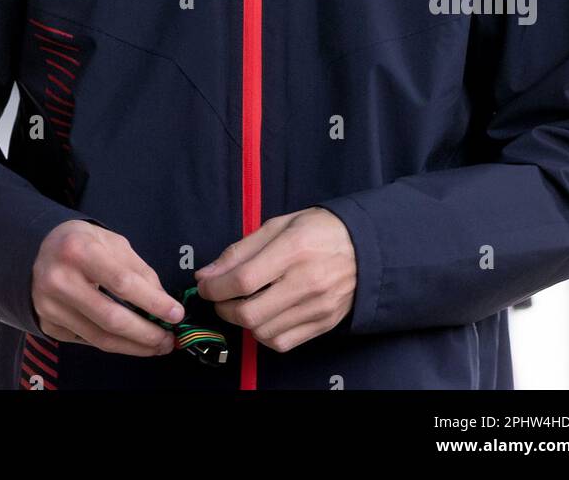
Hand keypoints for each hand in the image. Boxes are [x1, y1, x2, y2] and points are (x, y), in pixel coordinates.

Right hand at [30, 220, 184, 356]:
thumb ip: (138, 270)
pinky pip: (89, 341)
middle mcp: (59, 280)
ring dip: (134, 346)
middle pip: (111, 318)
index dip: (152, 302)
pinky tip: (131, 342)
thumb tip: (163, 302)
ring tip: (156, 344)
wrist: (40, 250)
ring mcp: (50, 307)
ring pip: (100, 337)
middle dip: (146, 333)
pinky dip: (114, 344)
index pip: (122, 283)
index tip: (175, 314)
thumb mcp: (112, 242)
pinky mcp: (49, 325)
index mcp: (78, 250)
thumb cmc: (81, 242)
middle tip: (168, 338)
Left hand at [193, 207, 355, 352]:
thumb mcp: (277, 225)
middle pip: (250, 313)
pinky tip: (264, 316)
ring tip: (243, 303)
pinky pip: (282, 342)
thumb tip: (206, 275)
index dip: (215, 287)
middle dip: (223, 308)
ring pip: (263, 332)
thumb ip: (240, 251)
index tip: (204, 285)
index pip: (244, 280)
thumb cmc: (317, 230)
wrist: (364, 247)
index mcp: (294, 249)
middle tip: (220, 297)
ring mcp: (317, 307)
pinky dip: (264, 334)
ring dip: (242, 322)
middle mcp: (307, 282)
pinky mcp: (323, 324)